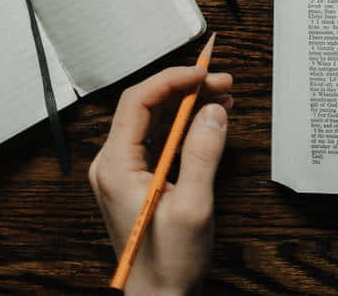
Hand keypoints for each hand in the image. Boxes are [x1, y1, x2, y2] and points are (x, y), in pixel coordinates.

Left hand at [89, 62, 232, 295]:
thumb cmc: (168, 264)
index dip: (172, 79)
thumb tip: (214, 110)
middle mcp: (113, 164)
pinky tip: (210, 120)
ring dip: (189, 103)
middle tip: (223, 82)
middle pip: (147, 105)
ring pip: (155, 119)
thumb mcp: (192, 207)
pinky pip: (159, 138)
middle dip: (186, 88)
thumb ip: (203, 153)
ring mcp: (124, 172)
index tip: (204, 73)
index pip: (138, 101)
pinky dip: (185, 124)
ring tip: (224, 96)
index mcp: (115, 167)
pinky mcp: (137, 179)